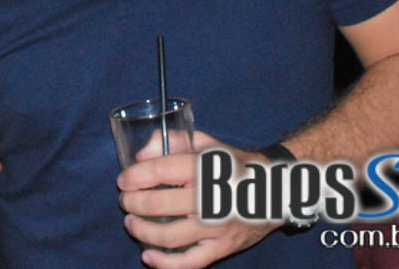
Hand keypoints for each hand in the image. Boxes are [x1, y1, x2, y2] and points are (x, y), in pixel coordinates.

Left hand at [117, 131, 277, 267]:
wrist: (274, 191)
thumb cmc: (233, 164)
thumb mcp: (206, 143)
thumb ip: (173, 141)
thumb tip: (141, 155)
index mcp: (205, 167)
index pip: (160, 171)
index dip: (134, 176)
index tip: (123, 180)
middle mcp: (211, 198)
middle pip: (158, 204)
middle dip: (132, 203)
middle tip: (125, 201)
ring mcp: (216, 227)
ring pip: (169, 236)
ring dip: (141, 231)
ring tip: (131, 222)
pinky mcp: (223, 248)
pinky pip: (190, 262)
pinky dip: (165, 263)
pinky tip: (148, 255)